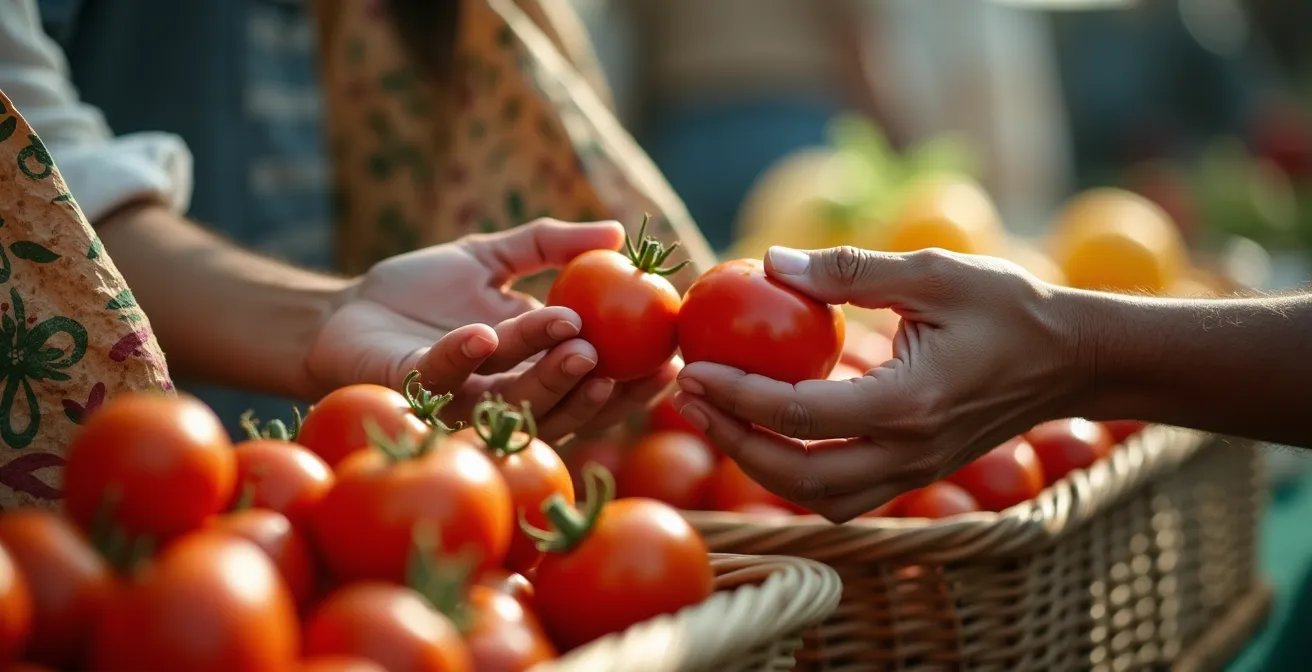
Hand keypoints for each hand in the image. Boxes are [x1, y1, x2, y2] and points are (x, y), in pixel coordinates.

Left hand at [306, 219, 676, 442]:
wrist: (341, 311)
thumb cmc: (417, 289)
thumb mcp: (492, 255)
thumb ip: (552, 243)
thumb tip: (617, 231)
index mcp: (529, 367)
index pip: (593, 382)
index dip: (633, 378)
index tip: (671, 358)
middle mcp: (502, 395)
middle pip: (563, 404)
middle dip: (598, 388)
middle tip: (626, 361)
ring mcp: (459, 401)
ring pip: (514, 401)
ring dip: (545, 375)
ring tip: (574, 341)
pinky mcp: (413, 394)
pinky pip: (442, 382)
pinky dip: (463, 358)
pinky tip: (482, 333)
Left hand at [672, 245, 1083, 522]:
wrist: (1075, 360)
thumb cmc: (1009, 307)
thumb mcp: (932, 273)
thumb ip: (849, 271)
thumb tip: (770, 261)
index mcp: (908, 406)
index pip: (798, 415)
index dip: (735, 395)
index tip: (692, 368)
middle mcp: (908, 454)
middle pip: (797, 477)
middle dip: (731, 443)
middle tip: (687, 399)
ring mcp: (914, 473)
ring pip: (818, 499)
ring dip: (759, 466)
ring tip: (716, 417)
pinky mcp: (916, 472)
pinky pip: (842, 492)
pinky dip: (796, 471)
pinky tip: (767, 428)